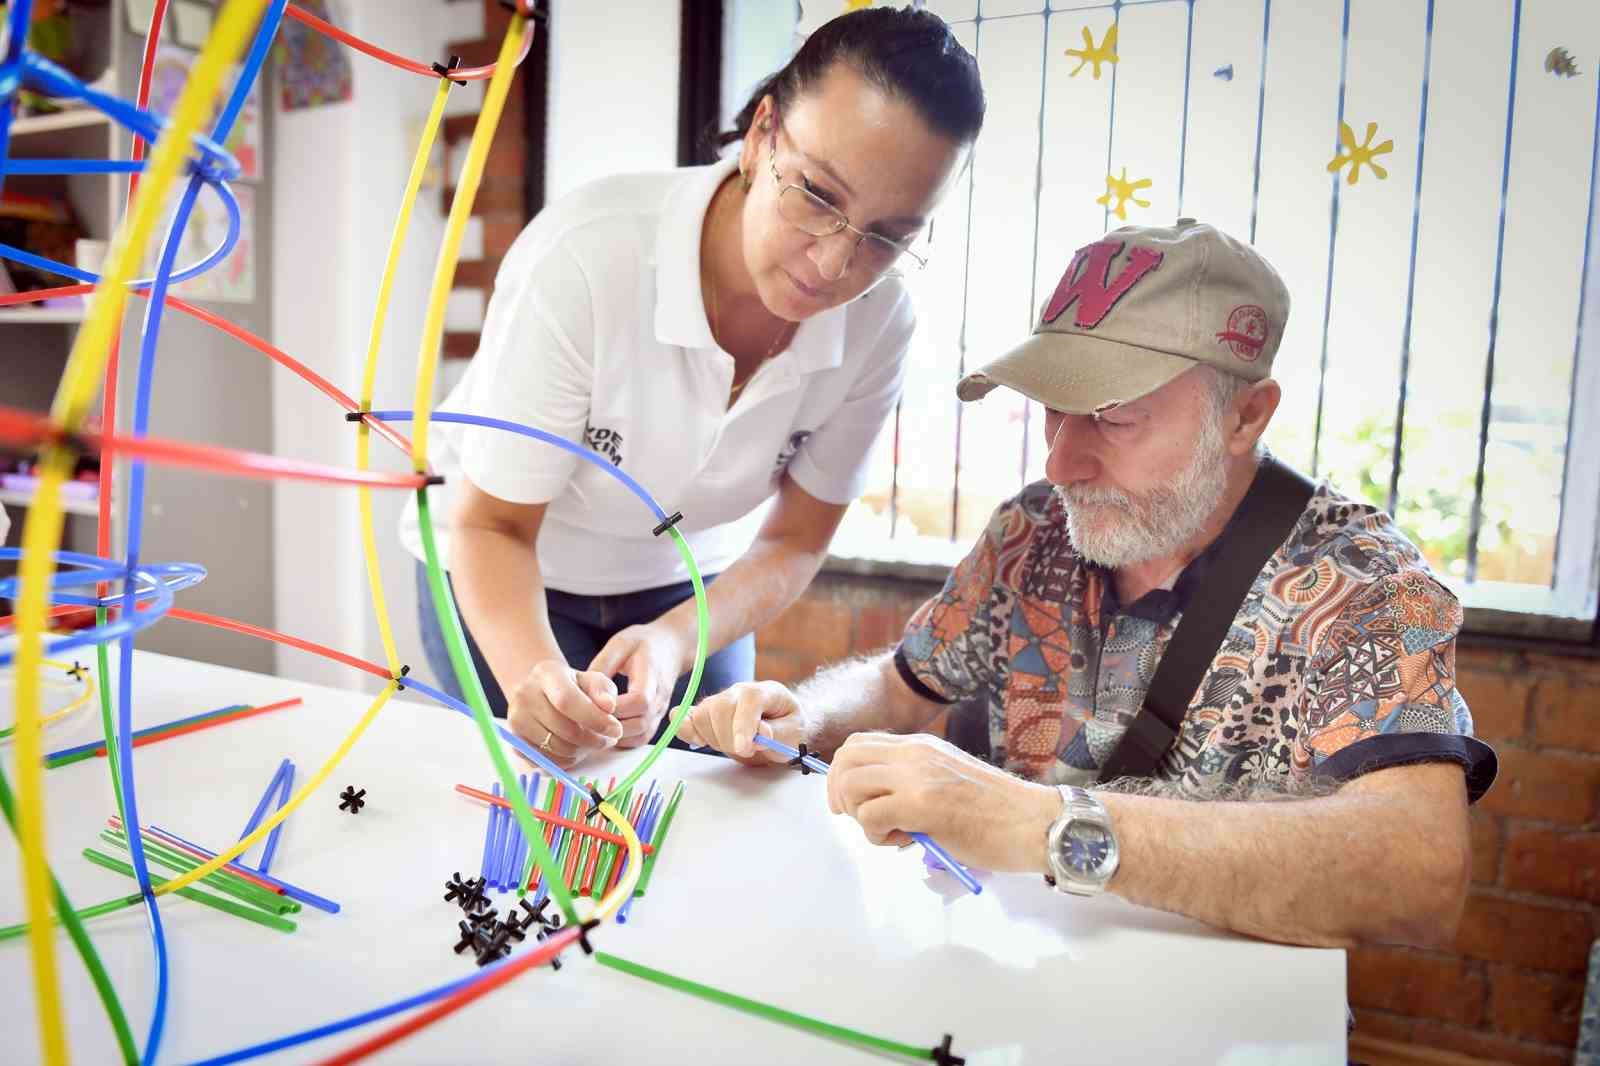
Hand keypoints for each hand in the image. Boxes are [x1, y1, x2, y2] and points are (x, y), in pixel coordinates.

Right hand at [505, 658, 622, 768]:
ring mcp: (516, 719)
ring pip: (556, 748)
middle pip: (563, 729)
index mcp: (546, 673)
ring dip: (581, 751)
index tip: (615, 729)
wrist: (542, 693)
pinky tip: (575, 749)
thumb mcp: (592, 681)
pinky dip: (565, 760)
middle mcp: (524, 694)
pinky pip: (545, 761)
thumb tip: (609, 706)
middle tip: (608, 740)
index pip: (567, 701)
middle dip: (593, 740)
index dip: (594, 719)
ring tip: (592, 742)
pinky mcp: (515, 741)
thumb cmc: (573, 686)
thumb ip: (603, 691)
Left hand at [587, 623, 688, 747]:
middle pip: (640, 723)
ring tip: (594, 727)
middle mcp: (660, 697)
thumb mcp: (619, 644)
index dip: (615, 708)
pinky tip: (606, 731)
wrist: (670, 647)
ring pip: (641, 734)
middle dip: (611, 726)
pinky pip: (642, 737)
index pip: (640, 700)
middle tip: (587, 720)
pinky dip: (624, 740)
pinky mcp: (656, 718)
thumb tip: (582, 690)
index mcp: (652, 674)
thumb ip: (602, 666)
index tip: (593, 706)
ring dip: (616, 736)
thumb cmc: (642, 643)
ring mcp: (660, 710)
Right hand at [676, 680, 809, 766]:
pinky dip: (686, 730)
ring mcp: (720, 700)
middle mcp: (739, 691)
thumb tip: (760, 734)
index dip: (744, 724)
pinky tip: (699, 741)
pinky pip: (685, 716)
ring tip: (733, 746)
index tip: (745, 748)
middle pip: (720, 708)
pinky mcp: (705, 713)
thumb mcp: (794, 733)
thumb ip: (779, 734)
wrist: (781, 726)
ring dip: (714, 739)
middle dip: (729, 737)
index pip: (749, 700)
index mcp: (764, 691)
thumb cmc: (788, 728)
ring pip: (702, 715)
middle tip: (746, 751)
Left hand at [826, 732, 1060, 873]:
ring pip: (851, 786)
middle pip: (846, 758)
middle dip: (839, 792)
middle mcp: (914, 752)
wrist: (1033, 823)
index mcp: (920, 745)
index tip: (848, 801)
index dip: (842, 772)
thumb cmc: (997, 811)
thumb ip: (912, 783)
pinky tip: (906, 841)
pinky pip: (870, 816)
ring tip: (891, 832)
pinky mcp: (922, 805)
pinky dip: (876, 835)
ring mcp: (917, 776)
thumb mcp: (947, 780)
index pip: (859, 744)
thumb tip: (875, 804)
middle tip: (857, 819)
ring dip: (860, 816)